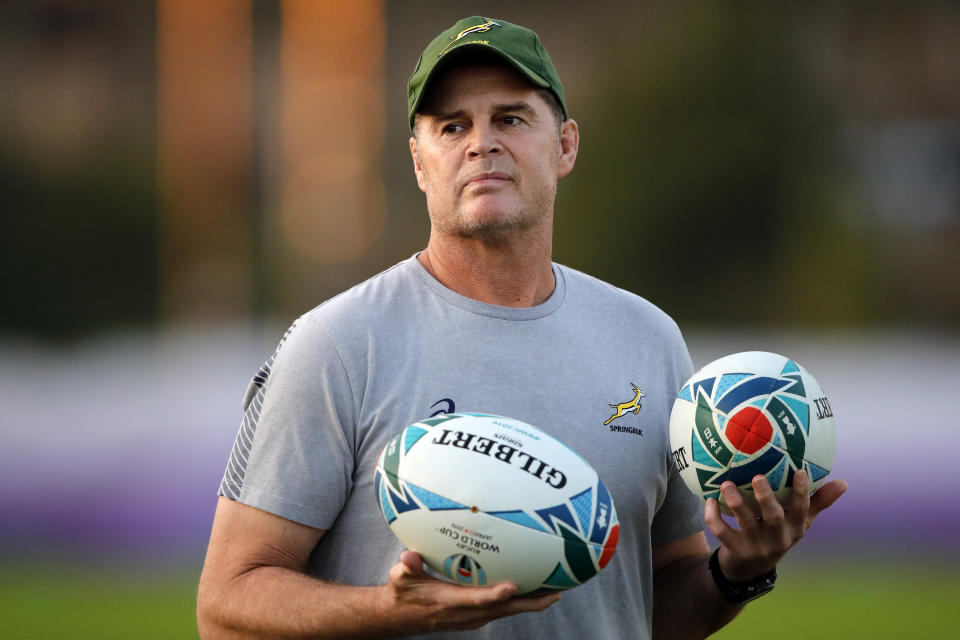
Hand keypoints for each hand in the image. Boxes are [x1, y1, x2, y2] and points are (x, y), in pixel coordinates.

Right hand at [381, 551, 561, 632]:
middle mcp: (466, 614)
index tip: (514, 586)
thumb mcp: (400, 579)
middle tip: (556, 593)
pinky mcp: (476, 615)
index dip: (495, 595)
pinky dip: (521, 602)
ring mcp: (473, 617)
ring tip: (556, 591)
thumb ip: (407, 567)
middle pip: (503, 610)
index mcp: (450, 602)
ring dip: (532, 604)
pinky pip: (503, 610)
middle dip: (530, 604)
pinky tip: (535, 591)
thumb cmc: (403, 593)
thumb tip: (408, 556)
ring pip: (507, 611)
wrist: (402, 617)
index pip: (476, 600)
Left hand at [704, 471, 847, 581]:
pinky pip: (722, 532)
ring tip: (726, 484)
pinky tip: (709, 500)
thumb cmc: (777, 534)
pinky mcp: (735, 550)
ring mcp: (756, 545)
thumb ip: (818, 502)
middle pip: (774, 517)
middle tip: (757, 477)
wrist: (750, 570)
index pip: (802, 508)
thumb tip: (844, 483)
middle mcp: (777, 537)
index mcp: (794, 527)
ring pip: (745, 522)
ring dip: (735, 502)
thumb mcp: (799, 522)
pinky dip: (713, 517)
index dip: (802, 491)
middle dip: (766, 497)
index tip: (800, 470)